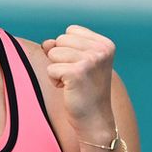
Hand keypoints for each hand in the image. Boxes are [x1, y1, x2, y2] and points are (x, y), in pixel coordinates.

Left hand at [42, 25, 116, 141]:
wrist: (94, 120)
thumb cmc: (84, 90)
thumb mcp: (76, 62)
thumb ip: (61, 47)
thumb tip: (46, 43)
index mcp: (105, 44)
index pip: (71, 30)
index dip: (69, 49)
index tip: (82, 67)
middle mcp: (101, 50)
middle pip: (60, 40)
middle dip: (61, 59)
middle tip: (77, 77)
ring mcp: (91, 60)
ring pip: (53, 52)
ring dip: (57, 69)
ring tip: (73, 83)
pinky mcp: (77, 73)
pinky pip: (50, 68)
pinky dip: (54, 81)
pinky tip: (68, 89)